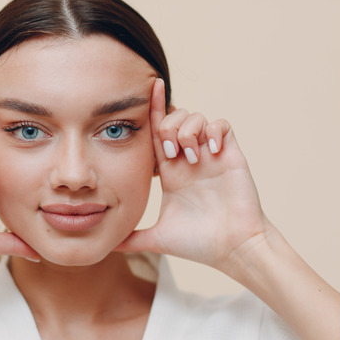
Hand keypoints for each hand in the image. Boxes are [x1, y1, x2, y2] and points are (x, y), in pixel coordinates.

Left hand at [116, 79, 270, 272]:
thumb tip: (106, 247)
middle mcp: (189, 159)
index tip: (146, 89)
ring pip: (196, 117)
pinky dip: (213, 131)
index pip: (155, 134)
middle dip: (167, 127)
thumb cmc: (199, 244)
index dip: (150, 112)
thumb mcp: (157, 239)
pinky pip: (222, 125)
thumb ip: (131, 239)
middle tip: (171, 154)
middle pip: (173, 119)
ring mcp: (210, 156)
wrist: (233, 250)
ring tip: (192, 157)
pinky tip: (210, 152)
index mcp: (170, 172)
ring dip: (188, 131)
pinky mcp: (230, 155)